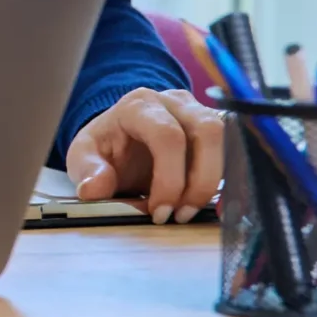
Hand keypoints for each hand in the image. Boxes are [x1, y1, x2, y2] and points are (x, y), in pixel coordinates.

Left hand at [67, 87, 223, 222]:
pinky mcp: (214, 129)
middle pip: (207, 132)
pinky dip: (225, 180)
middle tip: (181, 215)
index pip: (167, 135)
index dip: (170, 178)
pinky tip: (211, 206)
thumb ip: (88, 170)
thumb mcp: (84, 156)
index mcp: (139, 105)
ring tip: (190, 212)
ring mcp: (198, 111)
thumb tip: (94, 189)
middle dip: (199, 181)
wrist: (120, 136)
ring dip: (213, 182)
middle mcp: (174, 101)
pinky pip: (233, 150)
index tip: (159, 212)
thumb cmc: (106, 145)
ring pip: (225, 139)